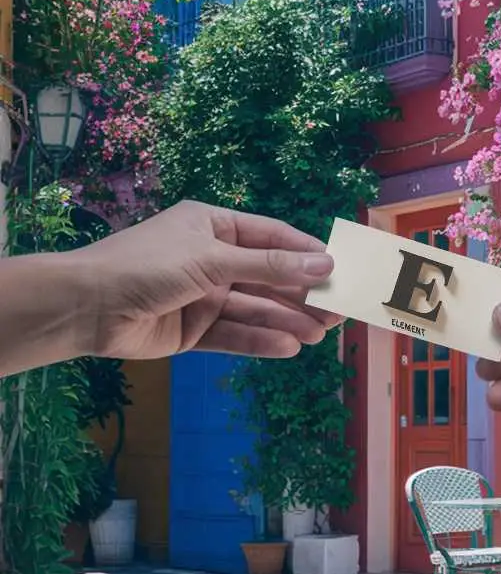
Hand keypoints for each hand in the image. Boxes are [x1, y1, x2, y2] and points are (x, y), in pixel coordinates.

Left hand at [75, 200, 339, 360]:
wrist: (87, 306)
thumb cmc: (148, 264)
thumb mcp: (213, 258)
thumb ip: (269, 266)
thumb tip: (324, 264)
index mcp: (214, 226)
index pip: (271, 237)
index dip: (305, 253)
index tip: (340, 269)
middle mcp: (212, 259)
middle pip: (267, 277)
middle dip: (302, 293)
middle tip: (339, 310)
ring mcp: (203, 296)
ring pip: (254, 309)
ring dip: (286, 319)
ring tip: (321, 333)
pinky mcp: (193, 331)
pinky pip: (234, 334)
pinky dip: (260, 340)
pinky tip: (288, 346)